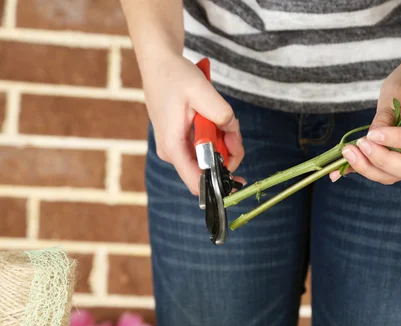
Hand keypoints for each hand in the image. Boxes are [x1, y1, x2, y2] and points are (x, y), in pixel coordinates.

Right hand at [142, 54, 244, 194]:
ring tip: (224, 120)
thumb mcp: (200, 90)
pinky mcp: (180, 142)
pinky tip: (216, 120)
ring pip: (209, 158)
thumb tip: (232, 130)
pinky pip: (205, 149)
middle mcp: (173, 153)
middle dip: (228, 153)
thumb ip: (221, 113)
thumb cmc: (174, 76)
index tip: (238, 177)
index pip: (196, 183)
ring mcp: (176, 148)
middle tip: (232, 130)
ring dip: (224, 142)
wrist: (159, 64)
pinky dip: (217, 137)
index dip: (219, 185)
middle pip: (208, 170)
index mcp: (173, 146)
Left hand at [329, 65, 400, 184]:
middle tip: (360, 145)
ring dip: (368, 168)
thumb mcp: (399, 90)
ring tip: (347, 151)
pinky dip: (359, 171)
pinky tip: (336, 172)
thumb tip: (372, 137)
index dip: (397, 140)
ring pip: (393, 176)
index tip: (372, 134)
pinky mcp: (396, 162)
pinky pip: (379, 173)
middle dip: (382, 161)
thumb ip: (389, 113)